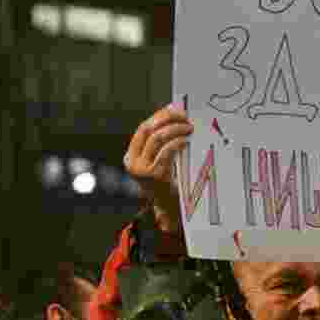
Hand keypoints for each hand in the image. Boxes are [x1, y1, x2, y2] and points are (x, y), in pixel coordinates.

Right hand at [124, 104, 192, 232]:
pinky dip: (178, 142)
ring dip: (176, 129)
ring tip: (189, 128)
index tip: (174, 109)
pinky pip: (167, 151)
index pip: (143, 128)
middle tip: (185, 117)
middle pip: (149, 129)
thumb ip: (161, 145)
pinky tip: (186, 141)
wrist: (168, 209)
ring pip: (158, 138)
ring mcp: (142, 169)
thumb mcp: (159, 162)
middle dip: (168, 119)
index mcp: (131, 156)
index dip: (159, 116)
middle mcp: (132, 162)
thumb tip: (175, 117)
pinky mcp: (155, 175)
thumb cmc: (168, 183)